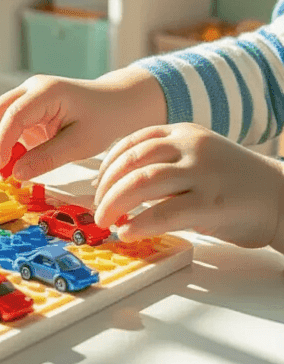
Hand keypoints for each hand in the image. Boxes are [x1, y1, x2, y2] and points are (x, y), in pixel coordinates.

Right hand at [0, 68, 165, 181]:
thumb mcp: (80, 144)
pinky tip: (9, 165)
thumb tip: (16, 174)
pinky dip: (6, 145)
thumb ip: (47, 158)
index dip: (2, 142)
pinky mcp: (30, 110)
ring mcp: (29, 97)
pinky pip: (10, 126)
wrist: (116, 103)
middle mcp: (32, 89)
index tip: (0, 167)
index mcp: (47, 91)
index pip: (14, 115)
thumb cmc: (103, 119)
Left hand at [94, 123, 283, 248]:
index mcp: (185, 132)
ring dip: (115, 203)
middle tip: (97, 209)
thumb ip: (166, 165)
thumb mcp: (199, 159)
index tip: (97, 185)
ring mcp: (202, 173)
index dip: (108, 165)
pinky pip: (165, 212)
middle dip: (106, 187)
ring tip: (107, 221)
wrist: (282, 197)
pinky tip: (128, 231)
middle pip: (132, 161)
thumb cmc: (236, 183)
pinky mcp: (211, 203)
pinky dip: (139, 223)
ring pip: (143, 182)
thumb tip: (121, 188)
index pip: (133, 141)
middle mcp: (191, 147)